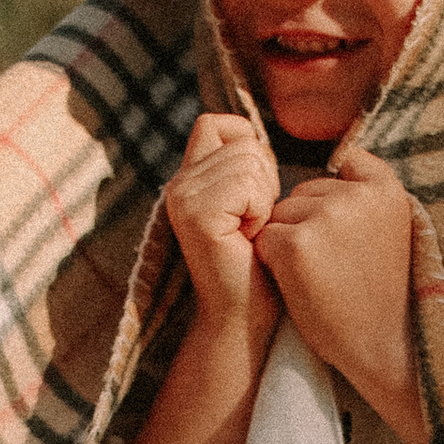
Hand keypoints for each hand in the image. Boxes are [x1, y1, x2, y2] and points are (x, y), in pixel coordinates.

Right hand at [165, 109, 280, 329]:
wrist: (243, 319)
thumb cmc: (257, 267)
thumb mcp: (250, 206)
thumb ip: (243, 169)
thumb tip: (257, 136)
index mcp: (188, 179)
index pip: (219, 124)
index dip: (248, 145)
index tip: (253, 196)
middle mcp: (178, 184)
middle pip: (244, 141)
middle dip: (265, 182)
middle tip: (252, 226)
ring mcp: (182, 197)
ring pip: (249, 160)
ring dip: (264, 199)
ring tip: (249, 234)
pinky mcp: (195, 214)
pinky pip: (247, 184)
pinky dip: (260, 211)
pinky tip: (248, 239)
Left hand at [252, 141, 425, 443]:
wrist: (382, 348)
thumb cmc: (379, 293)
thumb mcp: (392, 230)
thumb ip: (368, 193)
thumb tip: (339, 157)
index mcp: (387, 189)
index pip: (346, 164)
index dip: (335, 202)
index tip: (351, 239)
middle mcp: (358, 194)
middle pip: (305, 192)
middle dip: (308, 224)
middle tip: (335, 267)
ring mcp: (326, 216)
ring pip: (281, 213)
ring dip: (289, 243)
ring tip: (320, 278)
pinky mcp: (296, 243)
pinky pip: (265, 238)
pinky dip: (273, 263)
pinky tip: (301, 286)